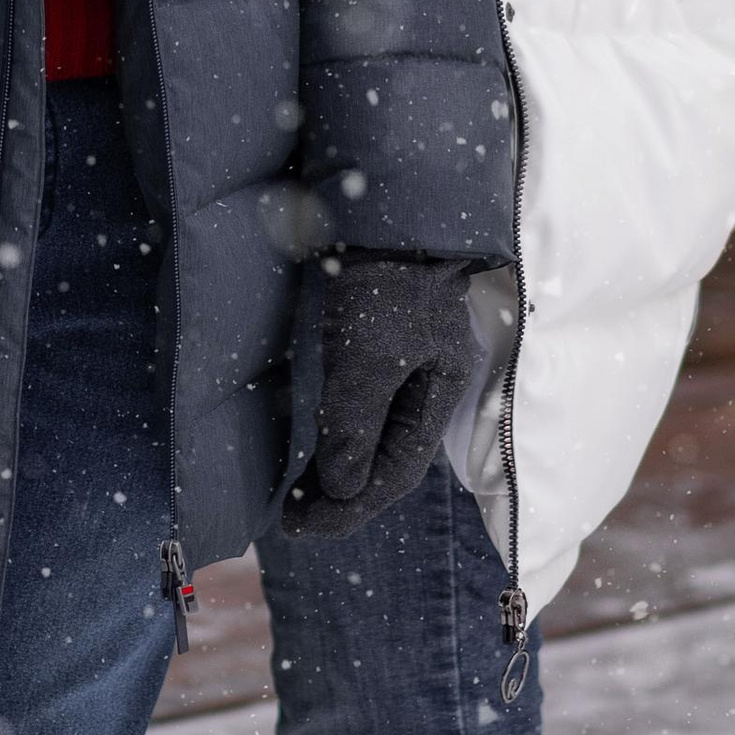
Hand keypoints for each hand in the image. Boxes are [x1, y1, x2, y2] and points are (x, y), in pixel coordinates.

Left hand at [279, 256, 479, 540]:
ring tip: (297, 498)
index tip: (303, 528)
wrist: (386, 206)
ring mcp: (406, 363)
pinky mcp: (379, 342)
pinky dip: (338, 434)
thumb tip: (342, 487)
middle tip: (294, 522)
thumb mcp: (369, 352)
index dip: (351, 507)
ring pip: (374, 436)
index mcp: (440, 391)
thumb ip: (356, 421)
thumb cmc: (386, 277)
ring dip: (338, 470)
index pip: (397, 472)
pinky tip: (315, 447)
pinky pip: (361, 407)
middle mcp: (428, 384)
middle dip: (344, 496)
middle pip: (388, 459)